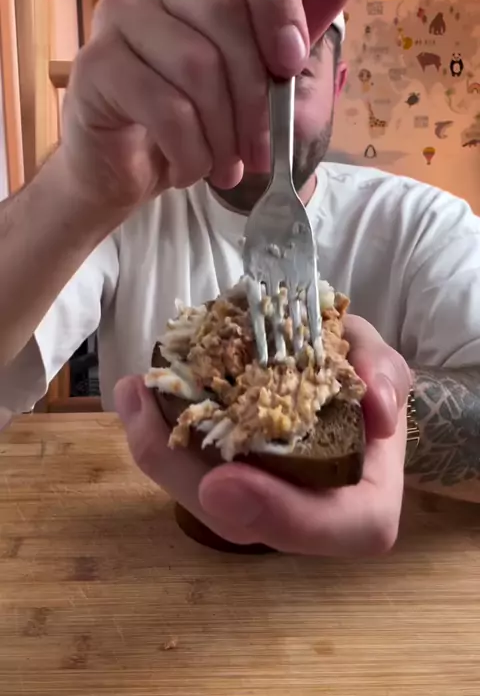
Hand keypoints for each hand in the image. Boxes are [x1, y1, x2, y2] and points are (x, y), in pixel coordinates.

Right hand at [61, 0, 356, 212]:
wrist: (128, 168)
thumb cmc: (196, 119)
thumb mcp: (259, 81)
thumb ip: (293, 32)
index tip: (291, 61)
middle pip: (226, 14)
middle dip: (256, 98)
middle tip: (261, 152)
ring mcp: (119, 15)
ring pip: (197, 66)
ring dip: (224, 134)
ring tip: (228, 170)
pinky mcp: (95, 63)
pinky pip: (164, 106)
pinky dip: (191, 151)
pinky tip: (191, 170)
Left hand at [115, 316, 411, 555]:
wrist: (340, 390)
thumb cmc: (363, 382)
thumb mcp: (385, 368)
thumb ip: (386, 378)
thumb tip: (377, 407)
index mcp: (362, 501)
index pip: (338, 529)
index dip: (280, 514)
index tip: (221, 481)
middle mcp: (304, 516)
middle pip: (243, 523)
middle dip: (186, 476)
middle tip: (148, 420)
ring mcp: (259, 502)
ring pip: (203, 503)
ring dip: (159, 454)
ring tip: (133, 394)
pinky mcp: (227, 481)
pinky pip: (188, 473)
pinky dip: (158, 438)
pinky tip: (135, 395)